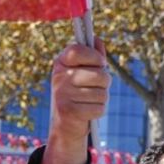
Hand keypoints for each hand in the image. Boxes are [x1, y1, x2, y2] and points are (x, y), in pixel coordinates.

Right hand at [39, 41, 109, 163]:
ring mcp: (62, 94)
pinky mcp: (68, 111)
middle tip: (95, 87)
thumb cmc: (80, 92)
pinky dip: (98, 111)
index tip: (100, 63)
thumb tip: (96, 39)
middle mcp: (58, 77)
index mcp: (61, 63)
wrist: (66, 124)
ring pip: (102, 93)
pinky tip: (87, 112)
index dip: (94, 56)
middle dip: (105, 83)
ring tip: (89, 101)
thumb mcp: (84, 72)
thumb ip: (92, 56)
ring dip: (102, 98)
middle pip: (100, 74)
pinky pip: (99, 107)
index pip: (78, 50)